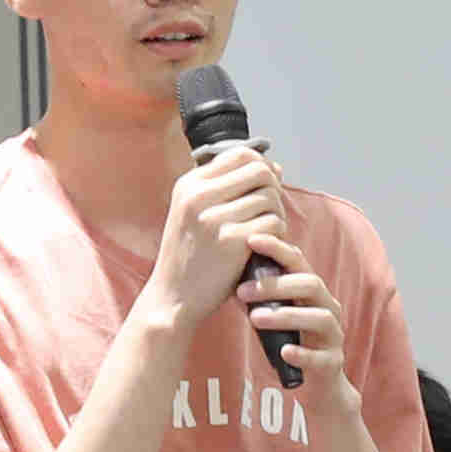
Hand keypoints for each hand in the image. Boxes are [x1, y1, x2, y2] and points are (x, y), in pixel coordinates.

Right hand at [146, 145, 290, 327]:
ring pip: (270, 197)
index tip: (266, 186)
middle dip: (274, 188)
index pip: (240, 154)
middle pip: (260, 171)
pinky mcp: (233, 241)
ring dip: (277, 213)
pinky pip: (274, 222)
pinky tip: (267, 246)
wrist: (172, 297)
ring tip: (267, 231)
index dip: (262, 166)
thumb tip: (275, 167)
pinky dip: (278, 233)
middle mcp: (199, 196)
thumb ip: (228, 188)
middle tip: (270, 210)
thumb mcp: (194, 213)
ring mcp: (215, 218)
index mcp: (189, 184)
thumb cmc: (190, 256)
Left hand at [235, 260, 355, 400]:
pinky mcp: (333, 362)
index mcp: (313, 292)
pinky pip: (321, 357)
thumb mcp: (275, 316)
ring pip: (318, 318)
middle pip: (311, 284)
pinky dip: (302, 353)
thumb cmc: (292, 342)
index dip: (277, 249)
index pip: (298, 262)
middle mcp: (328, 307)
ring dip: (286, 316)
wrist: (317, 384)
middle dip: (277, 285)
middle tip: (243, 291)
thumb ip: (258, 299)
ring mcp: (333, 335)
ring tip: (255, 319)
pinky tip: (284, 352)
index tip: (252, 240)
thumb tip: (225, 276)